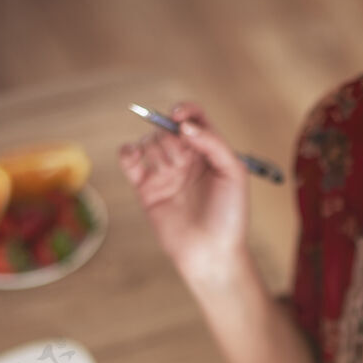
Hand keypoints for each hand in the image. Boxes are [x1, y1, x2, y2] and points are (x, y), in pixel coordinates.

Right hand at [118, 102, 248, 281]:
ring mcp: (165, 173)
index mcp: (209, 152)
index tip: (178, 117)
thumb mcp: (234, 173)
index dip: (184, 110)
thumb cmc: (229, 215)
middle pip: (168, 128)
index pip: (194, 118)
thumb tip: (184, 127)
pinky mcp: (146, 189)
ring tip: (169, 172)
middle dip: (171, 138)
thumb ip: (213, 143)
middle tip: (180, 161)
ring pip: (150, 141)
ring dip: (156, 148)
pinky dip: (127, 152)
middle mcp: (187, 159)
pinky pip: (130, 160)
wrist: (211, 252)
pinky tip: (134, 157)